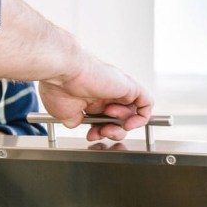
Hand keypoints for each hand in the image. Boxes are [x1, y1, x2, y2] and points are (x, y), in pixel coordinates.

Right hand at [37, 56, 152, 141]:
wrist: (64, 71)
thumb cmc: (59, 86)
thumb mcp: (66, 113)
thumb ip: (75, 121)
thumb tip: (78, 125)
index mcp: (92, 99)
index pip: (105, 119)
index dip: (100, 132)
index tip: (91, 135)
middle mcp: (106, 93)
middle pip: (120, 120)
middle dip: (111, 132)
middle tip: (100, 132)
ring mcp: (118, 90)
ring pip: (132, 114)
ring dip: (121, 127)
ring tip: (108, 124)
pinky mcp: (130, 87)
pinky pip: (146, 103)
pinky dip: (141, 117)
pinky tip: (128, 124)